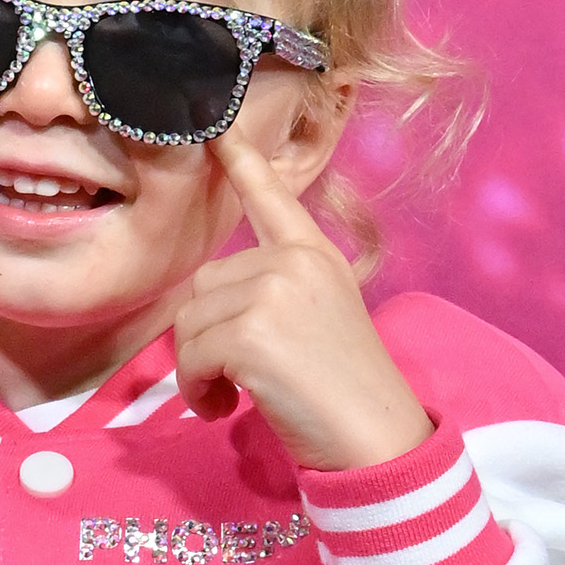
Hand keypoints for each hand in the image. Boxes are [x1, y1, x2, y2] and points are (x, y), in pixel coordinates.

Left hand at [170, 128, 432, 466]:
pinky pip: (189, 356)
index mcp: (316, 255)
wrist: (376, 439)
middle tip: (230, 379)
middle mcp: (296, 262)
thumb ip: (273, 293)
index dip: (241, 162)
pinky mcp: (252, 332)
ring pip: (188, 322)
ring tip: (229, 396)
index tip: (217, 126)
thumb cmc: (343, 393)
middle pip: (202, 284)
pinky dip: (195, 390)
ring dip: (196, 369)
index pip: (273, 196)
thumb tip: (207, 302)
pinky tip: (223, 408)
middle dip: (202, 337)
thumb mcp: (318, 321)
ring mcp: (274, 293)